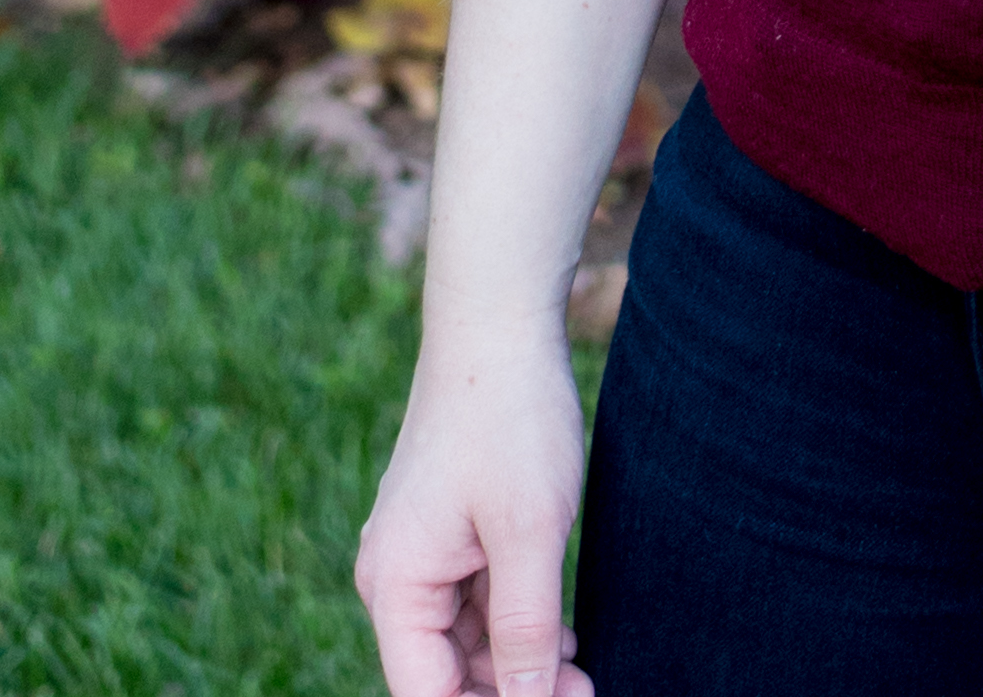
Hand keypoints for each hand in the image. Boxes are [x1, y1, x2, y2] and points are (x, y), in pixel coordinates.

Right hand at [356, 329, 592, 696]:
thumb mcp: (530, 532)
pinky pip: (477, 604)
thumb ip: (526, 629)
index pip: (429, 695)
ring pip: (467, 643)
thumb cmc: (511, 418)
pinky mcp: (450, 535)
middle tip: (586, 691)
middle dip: (513, 691)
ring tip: (585, 673)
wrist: (499, 323)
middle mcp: (396, 578)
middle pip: (447, 675)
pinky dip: (517, 625)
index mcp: (395, 585)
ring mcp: (422, 554)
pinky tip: (566, 637)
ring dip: (521, 664)